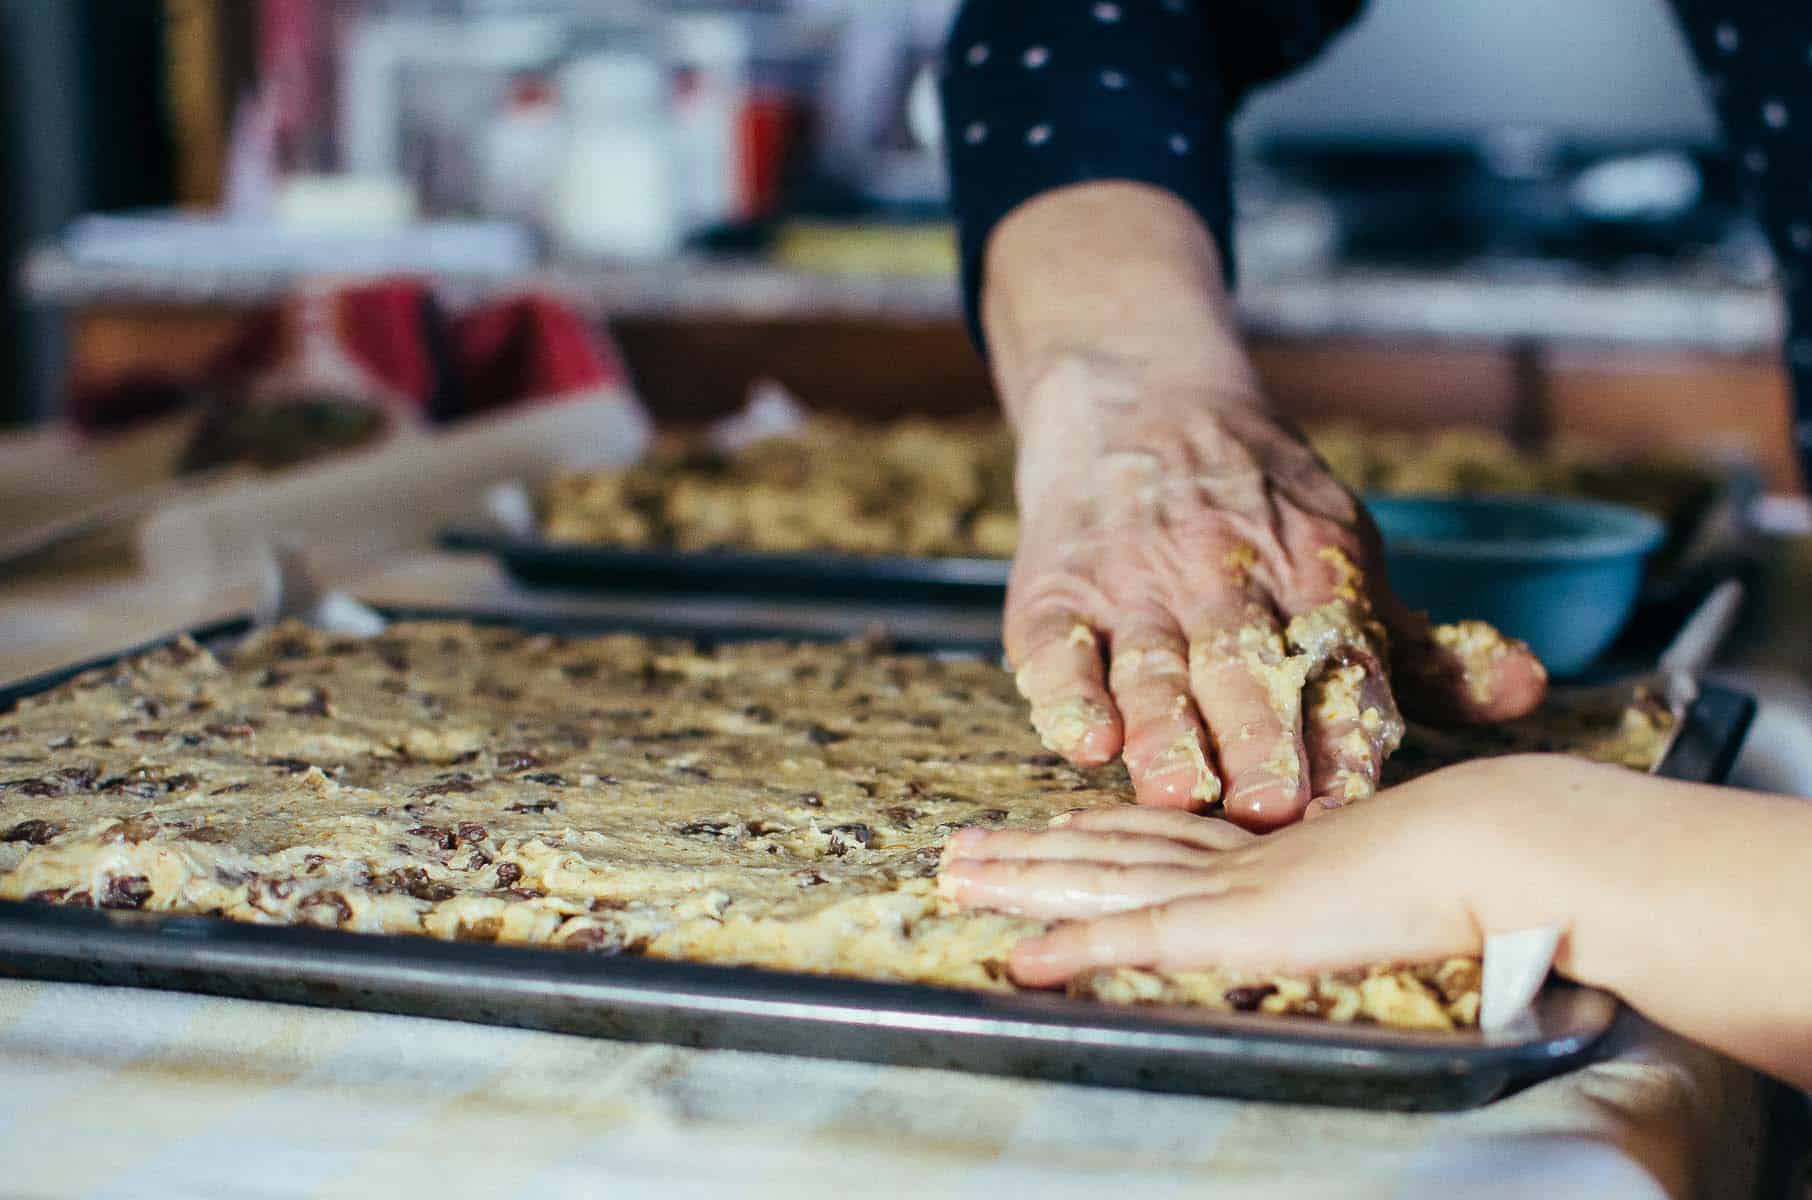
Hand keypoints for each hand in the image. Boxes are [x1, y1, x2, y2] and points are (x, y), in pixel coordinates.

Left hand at [939, 755, 1572, 986]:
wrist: (1500, 842)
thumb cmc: (1484, 857)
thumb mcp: (1416, 867)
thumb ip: (1380, 879)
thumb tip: (1392, 893)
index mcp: (1275, 844)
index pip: (1165, 831)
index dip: (1101, 827)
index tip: (1055, 822)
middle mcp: (1237, 856)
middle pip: (1109, 848)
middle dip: (1030, 850)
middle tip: (961, 848)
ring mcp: (1229, 887)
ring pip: (1099, 880)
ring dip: (1023, 882)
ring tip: (956, 879)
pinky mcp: (1235, 924)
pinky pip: (1136, 937)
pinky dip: (1077, 946)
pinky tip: (1024, 960)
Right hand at [1004, 370, 1547, 829]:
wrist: (1139, 401)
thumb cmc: (1259, 507)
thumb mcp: (1350, 560)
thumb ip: (1426, 649)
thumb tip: (1529, 693)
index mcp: (1312, 569)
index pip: (1333, 658)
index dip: (1343, 731)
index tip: (1355, 800)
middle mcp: (1222, 575)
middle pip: (1243, 667)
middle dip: (1258, 738)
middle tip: (1271, 809)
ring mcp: (1133, 583)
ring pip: (1152, 664)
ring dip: (1165, 729)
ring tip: (1179, 790)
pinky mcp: (1056, 590)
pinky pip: (1057, 647)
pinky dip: (1068, 692)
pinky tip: (1086, 739)